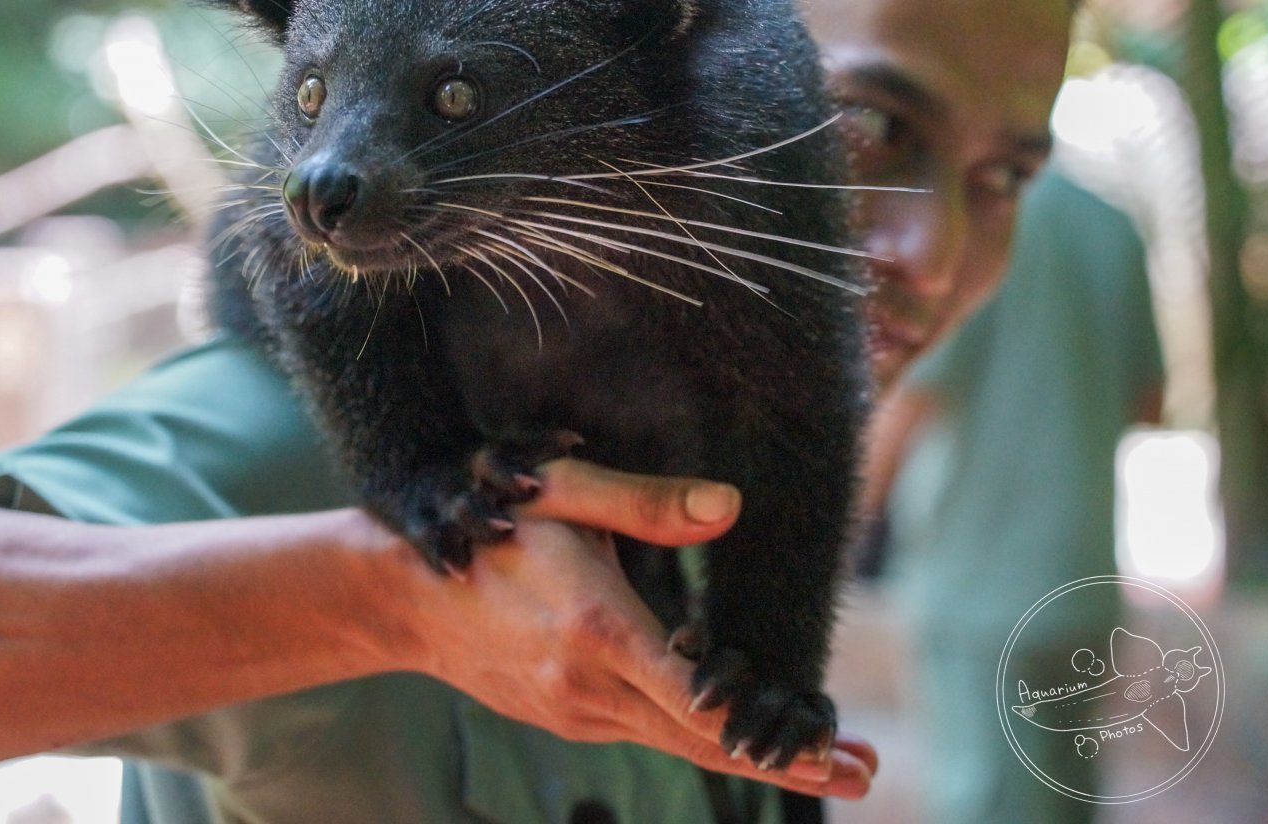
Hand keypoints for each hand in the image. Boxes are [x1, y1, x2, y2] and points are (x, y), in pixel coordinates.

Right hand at [390, 456, 876, 799]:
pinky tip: (728, 729)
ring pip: (676, 744)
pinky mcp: (562, 720)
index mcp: (600, 631)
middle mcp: (590, 689)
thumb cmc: (488, 528)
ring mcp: (573, 714)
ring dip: (748, 753)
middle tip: (865, 772)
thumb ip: (647, 504)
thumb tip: (731, 507)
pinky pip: (641, 733)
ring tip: (817, 758)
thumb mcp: (562, 495)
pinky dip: (694, 739)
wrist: (402, 598)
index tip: (842, 751)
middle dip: (788, 761)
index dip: (778, 733)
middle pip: (707, 742)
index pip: (706, 702)